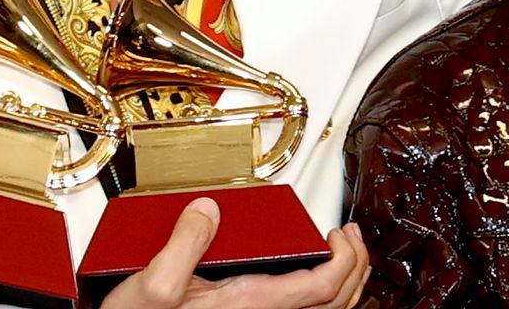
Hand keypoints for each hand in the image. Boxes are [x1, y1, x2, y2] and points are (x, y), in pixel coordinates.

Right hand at [100, 198, 370, 308]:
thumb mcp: (153, 284)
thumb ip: (183, 243)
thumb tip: (209, 208)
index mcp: (252, 305)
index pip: (325, 286)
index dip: (346, 259)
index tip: (342, 233)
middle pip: (335, 302)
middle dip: (355, 267)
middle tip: (352, 237)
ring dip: (343, 283)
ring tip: (342, 255)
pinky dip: (321, 295)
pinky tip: (308, 279)